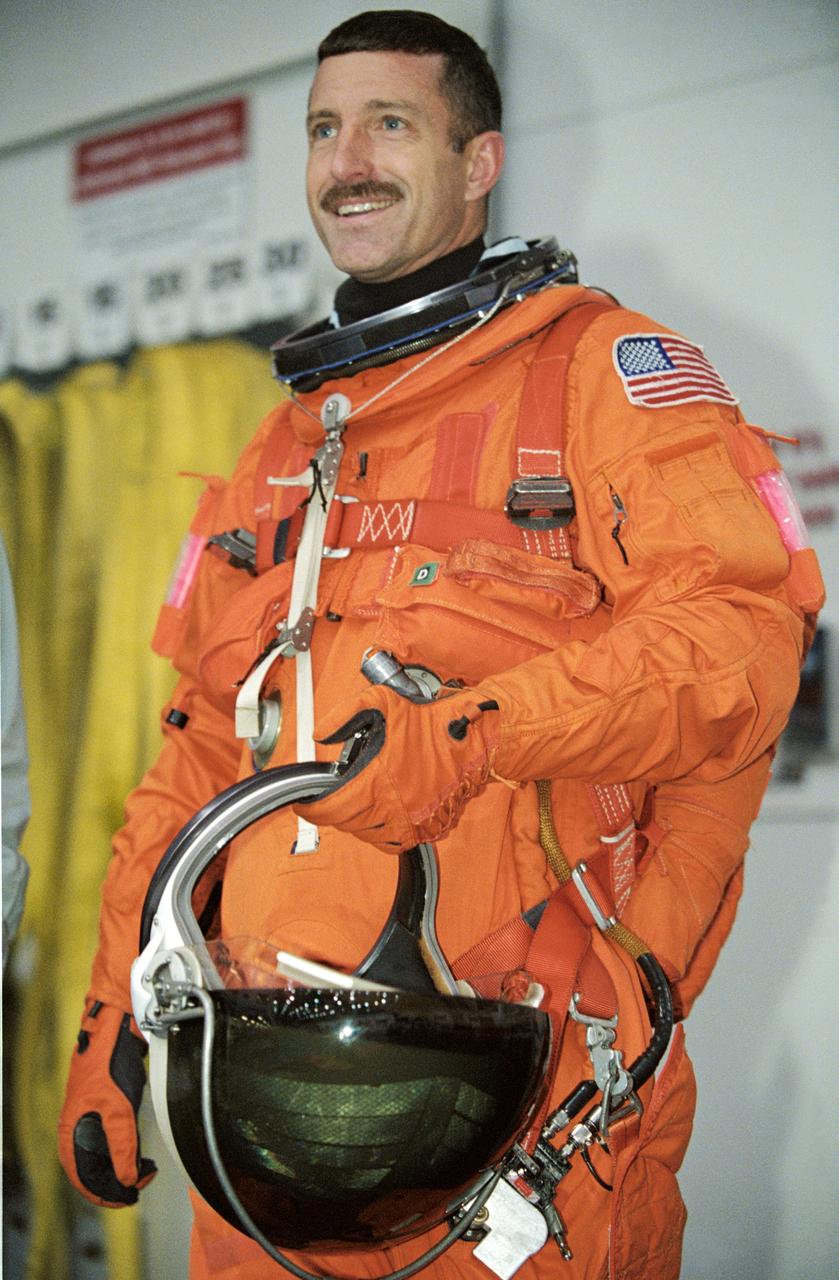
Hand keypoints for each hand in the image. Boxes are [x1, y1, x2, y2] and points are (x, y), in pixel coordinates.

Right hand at [58, 1002, 156, 1206]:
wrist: (115, 1028)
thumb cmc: (109, 1062)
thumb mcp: (118, 1108)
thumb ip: (123, 1145)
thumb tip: (128, 1179)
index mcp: (72, 1129)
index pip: (83, 1177)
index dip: (104, 1193)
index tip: (127, 1200)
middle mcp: (79, 1126)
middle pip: (93, 1170)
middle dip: (116, 1183)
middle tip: (140, 1188)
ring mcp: (92, 1116)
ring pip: (104, 1157)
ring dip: (123, 1169)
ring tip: (146, 1173)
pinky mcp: (107, 1107)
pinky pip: (112, 1141)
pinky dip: (126, 1153)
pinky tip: (141, 1156)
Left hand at [296, 683, 503, 851]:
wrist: (475, 739)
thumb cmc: (433, 723)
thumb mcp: (384, 702)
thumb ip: (345, 714)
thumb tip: (319, 733)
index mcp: (379, 782)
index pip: (332, 809)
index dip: (311, 809)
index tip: (305, 804)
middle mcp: (394, 809)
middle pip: (347, 824)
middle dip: (333, 812)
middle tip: (331, 797)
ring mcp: (413, 823)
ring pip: (368, 836)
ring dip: (356, 823)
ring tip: (355, 804)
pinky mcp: (429, 829)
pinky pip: (394, 843)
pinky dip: (381, 835)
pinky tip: (379, 816)